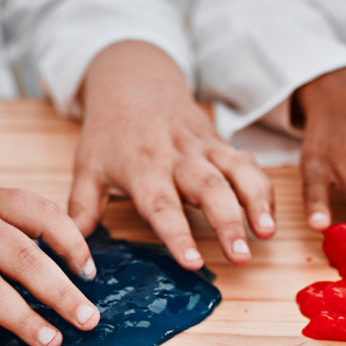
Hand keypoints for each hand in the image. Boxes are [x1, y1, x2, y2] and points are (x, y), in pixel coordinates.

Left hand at [69, 41, 274, 269]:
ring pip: (238, 173)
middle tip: (241, 256)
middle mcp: (178, 158)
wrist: (134, 82)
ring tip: (268, 234)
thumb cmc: (110, 133)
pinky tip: (270, 219)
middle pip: (209, 189)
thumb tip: (76, 259)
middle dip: (229, 223)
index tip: (193, 262)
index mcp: (143, 168)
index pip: (162, 206)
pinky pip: (249, 165)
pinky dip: (263, 190)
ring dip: (256, 203)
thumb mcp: (87, 167)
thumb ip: (83, 211)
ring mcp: (204, 149)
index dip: (178, 235)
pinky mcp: (222, 144)